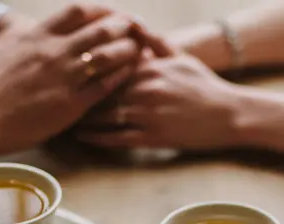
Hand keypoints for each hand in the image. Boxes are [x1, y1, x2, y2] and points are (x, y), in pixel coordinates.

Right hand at [0, 4, 142, 162]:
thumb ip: (13, 33)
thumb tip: (17, 24)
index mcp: (38, 35)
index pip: (79, 11)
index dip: (101, 10)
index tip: (113, 14)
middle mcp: (55, 51)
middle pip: (101, 29)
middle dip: (124, 26)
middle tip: (138, 29)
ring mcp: (65, 77)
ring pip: (108, 55)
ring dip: (128, 50)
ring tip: (140, 50)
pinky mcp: (71, 104)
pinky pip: (104, 86)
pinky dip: (121, 77)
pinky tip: (131, 75)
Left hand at [75, 30, 244, 149]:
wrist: (230, 115)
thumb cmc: (205, 86)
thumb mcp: (182, 58)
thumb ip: (155, 44)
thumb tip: (135, 26)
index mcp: (149, 68)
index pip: (108, 64)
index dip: (85, 67)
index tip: (66, 69)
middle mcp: (145, 89)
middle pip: (100, 89)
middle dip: (76, 92)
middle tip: (53, 94)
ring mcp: (148, 114)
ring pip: (105, 114)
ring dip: (81, 116)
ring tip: (62, 116)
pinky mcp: (153, 137)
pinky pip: (117, 138)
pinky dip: (97, 137)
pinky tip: (83, 136)